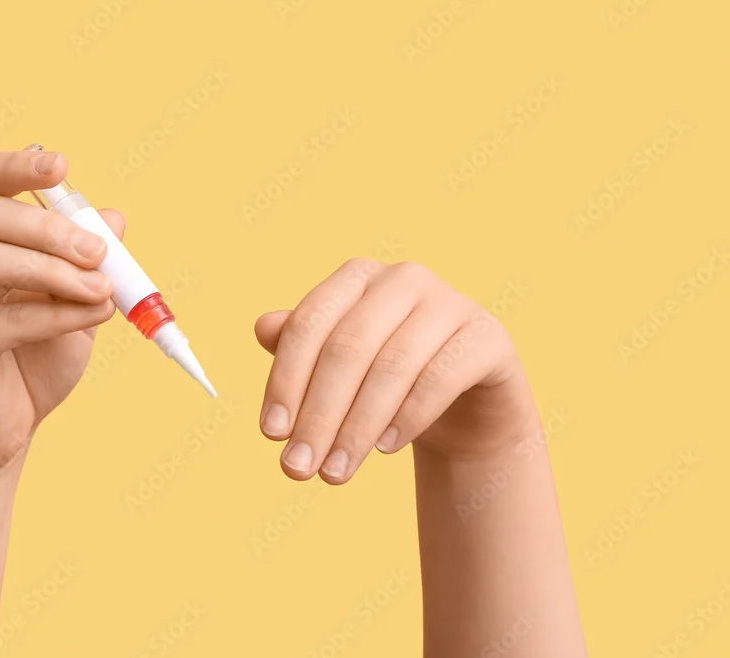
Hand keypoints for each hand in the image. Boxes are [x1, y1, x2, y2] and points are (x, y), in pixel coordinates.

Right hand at [0, 150, 123, 470]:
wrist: (2, 429)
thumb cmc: (33, 359)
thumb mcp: (73, 301)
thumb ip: (88, 261)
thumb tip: (114, 216)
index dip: (17, 166)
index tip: (61, 165)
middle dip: (51, 228)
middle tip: (99, 253)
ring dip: (57, 272)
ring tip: (103, 291)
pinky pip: (5, 317)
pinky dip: (57, 314)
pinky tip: (93, 316)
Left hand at [254, 259, 539, 483]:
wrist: (464, 410)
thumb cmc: (386, 384)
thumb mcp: (338, 370)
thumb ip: (301, 347)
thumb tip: (262, 327)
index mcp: (357, 277)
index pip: (309, 324)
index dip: (285, 380)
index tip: (270, 434)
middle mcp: (403, 278)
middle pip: (348, 348)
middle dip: (318, 414)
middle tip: (298, 468)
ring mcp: (450, 303)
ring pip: (393, 366)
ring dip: (357, 428)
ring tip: (335, 472)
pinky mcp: (487, 336)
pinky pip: (442, 376)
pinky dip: (408, 416)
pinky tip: (385, 448)